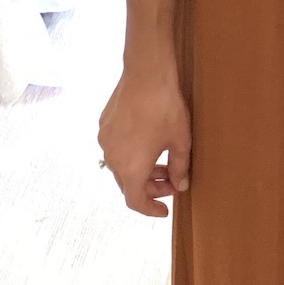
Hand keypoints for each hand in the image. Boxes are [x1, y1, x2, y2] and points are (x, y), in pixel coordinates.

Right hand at [98, 66, 190, 218]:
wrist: (146, 74)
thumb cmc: (165, 109)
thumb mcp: (180, 142)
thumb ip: (179, 168)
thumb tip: (180, 185)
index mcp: (130, 169)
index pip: (135, 202)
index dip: (150, 209)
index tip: (164, 210)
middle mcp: (112, 158)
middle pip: (128, 184)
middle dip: (150, 187)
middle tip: (172, 182)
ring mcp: (105, 141)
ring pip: (121, 166)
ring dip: (140, 169)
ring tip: (163, 162)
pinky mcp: (103, 125)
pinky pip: (116, 148)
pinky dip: (131, 153)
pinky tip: (148, 142)